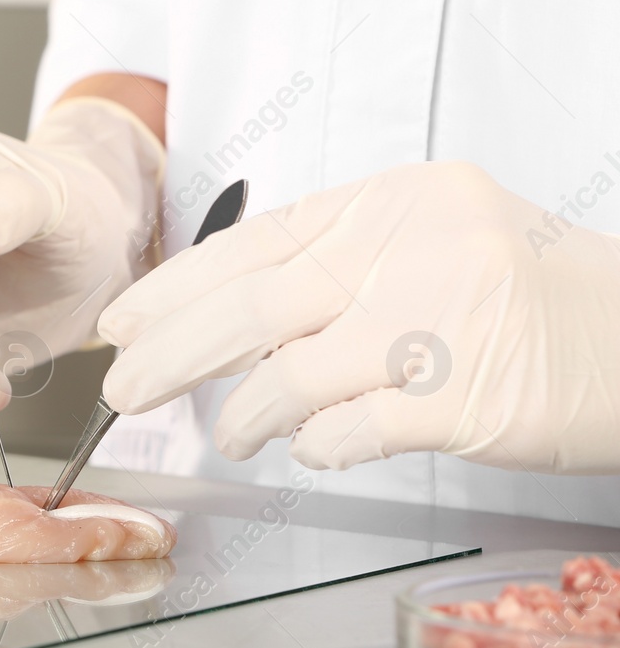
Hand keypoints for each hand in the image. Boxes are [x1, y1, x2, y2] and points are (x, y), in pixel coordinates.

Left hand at [99, 162, 619, 473]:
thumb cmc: (525, 292)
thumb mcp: (426, 239)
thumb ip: (332, 265)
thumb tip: (227, 319)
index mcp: (391, 200)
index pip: (253, 242)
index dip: (175, 286)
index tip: (123, 321)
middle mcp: (411, 248)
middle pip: (252, 306)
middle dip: (171, 353)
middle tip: (126, 388)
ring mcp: (440, 322)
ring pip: (290, 374)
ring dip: (241, 413)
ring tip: (230, 433)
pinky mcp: (467, 399)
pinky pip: (351, 430)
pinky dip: (316, 445)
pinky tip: (311, 447)